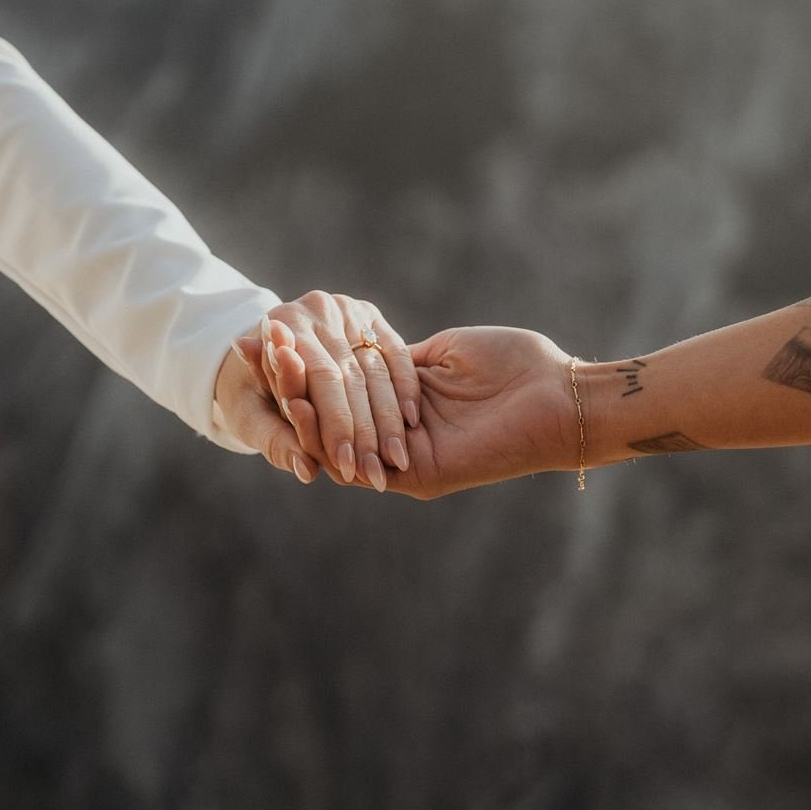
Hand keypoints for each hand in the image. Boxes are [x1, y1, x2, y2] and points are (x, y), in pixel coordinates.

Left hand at [227, 291, 420, 490]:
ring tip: (396, 459)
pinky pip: (396, 354)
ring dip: (389, 417)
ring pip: (377, 368)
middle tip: (377, 474)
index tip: (347, 467)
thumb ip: (277, 442)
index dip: (336, 425)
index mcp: (285, 320)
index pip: (322, 377)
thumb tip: (306, 472)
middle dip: (365, 430)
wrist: (262, 350)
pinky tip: (410, 421)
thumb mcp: (250, 416)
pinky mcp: (371, 316)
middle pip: (352, 374)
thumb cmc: (250, 390)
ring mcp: (349, 308)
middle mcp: (320, 307)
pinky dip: (405, 388)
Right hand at [267, 325, 577, 499]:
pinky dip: (325, 435)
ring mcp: (406, 460)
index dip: (306, 368)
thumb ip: (399, 358)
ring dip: (297, 407)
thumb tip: (360, 350)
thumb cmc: (516, 364)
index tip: (272, 335)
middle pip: (330, 419)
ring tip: (266, 368)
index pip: (342, 391)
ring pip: (335, 443)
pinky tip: (297, 404)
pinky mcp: (417, 474)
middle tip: (252, 351)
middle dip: (289, 385)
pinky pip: (359, 461)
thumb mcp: (443, 352)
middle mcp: (400, 437)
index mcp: (406, 406)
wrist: (559, 394)